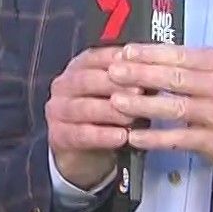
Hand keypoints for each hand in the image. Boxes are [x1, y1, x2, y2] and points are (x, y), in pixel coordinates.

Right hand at [44, 46, 133, 188]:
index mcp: (78, 68)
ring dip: (110, 112)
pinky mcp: (57, 135)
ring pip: (83, 108)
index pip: (95, 57)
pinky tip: (121, 138)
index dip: (117, 60)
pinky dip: (102, 136)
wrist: (86, 154)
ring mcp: (57, 110)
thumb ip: (133, 81)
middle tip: (140, 90)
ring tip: (133, 117)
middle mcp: (63, 85)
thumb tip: (156, 71)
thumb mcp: (121, 95)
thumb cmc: (107, 117)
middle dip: (114, 84)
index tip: (139, 64)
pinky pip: (80, 134)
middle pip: (87, 80)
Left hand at [106, 44, 212, 177]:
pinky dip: (155, 138)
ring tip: (116, 101)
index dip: (150, 53)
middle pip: (174, 78)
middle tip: (113, 72)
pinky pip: (178, 139)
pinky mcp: (212, 141)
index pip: (179, 55)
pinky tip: (134, 137)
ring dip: (143, 104)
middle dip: (140, 74)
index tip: (125, 52)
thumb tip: (148, 54)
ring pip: (174, 108)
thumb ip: (190, 63)